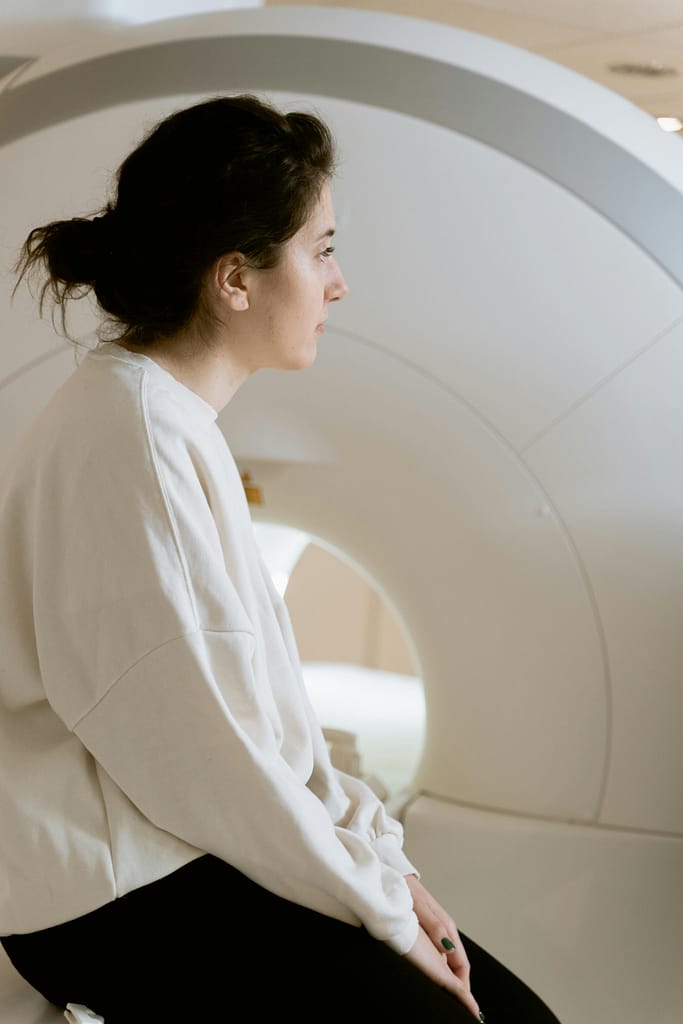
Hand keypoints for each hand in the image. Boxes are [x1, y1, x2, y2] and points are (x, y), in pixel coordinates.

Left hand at [405, 875, 476, 1008]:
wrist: (391, 875)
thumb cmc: (405, 889)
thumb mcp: (420, 907)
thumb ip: (435, 927)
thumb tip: (448, 949)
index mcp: (446, 926)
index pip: (462, 963)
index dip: (464, 985)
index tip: (466, 1003)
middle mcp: (444, 930)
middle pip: (457, 964)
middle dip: (460, 985)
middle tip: (462, 1007)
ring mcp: (436, 930)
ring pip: (449, 960)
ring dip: (451, 979)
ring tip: (452, 998)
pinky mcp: (426, 930)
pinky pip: (439, 954)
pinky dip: (442, 969)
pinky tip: (437, 976)